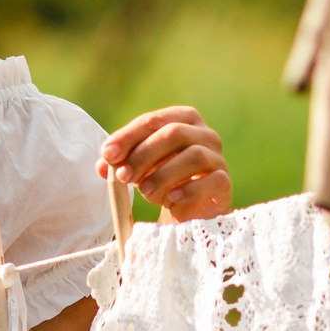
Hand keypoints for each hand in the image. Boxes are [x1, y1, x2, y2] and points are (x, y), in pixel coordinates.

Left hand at [102, 104, 231, 221]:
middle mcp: (205, 134)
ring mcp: (218, 157)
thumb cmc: (162, 181)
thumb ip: (120, 162)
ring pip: (193, 156)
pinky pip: (212, 180)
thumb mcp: (138, 169)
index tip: (108, 154)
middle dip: (143, 154)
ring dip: (163, 174)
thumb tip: (104, 163)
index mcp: (183, 120)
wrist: (190, 210)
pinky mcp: (225, 182)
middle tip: (123, 176)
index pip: (152, 121)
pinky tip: (172, 199)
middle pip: (174, 133)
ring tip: (145, 191)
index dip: (128, 136)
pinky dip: (189, 189)